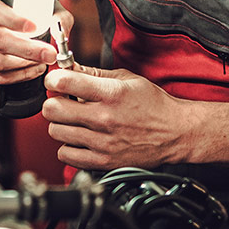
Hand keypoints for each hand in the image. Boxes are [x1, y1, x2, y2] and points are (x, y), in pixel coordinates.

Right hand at [0, 0, 58, 83]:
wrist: (7, 18)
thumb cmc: (26, 9)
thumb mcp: (43, 5)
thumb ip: (57, 17)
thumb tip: (59, 32)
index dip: (13, 20)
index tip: (35, 28)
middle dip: (27, 49)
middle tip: (50, 54)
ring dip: (23, 65)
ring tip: (42, 63)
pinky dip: (16, 77)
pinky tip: (31, 71)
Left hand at [42, 65, 194, 170]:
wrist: (175, 132)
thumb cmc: (153, 104)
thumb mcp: (126, 79)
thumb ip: (94, 73)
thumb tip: (68, 67)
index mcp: (111, 93)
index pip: (64, 82)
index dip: (53, 79)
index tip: (55, 81)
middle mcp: (104, 118)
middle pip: (53, 109)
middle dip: (54, 102)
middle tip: (62, 101)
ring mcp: (103, 142)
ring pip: (56, 132)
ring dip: (60, 124)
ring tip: (73, 121)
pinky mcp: (103, 161)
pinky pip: (66, 155)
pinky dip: (67, 146)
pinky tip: (79, 138)